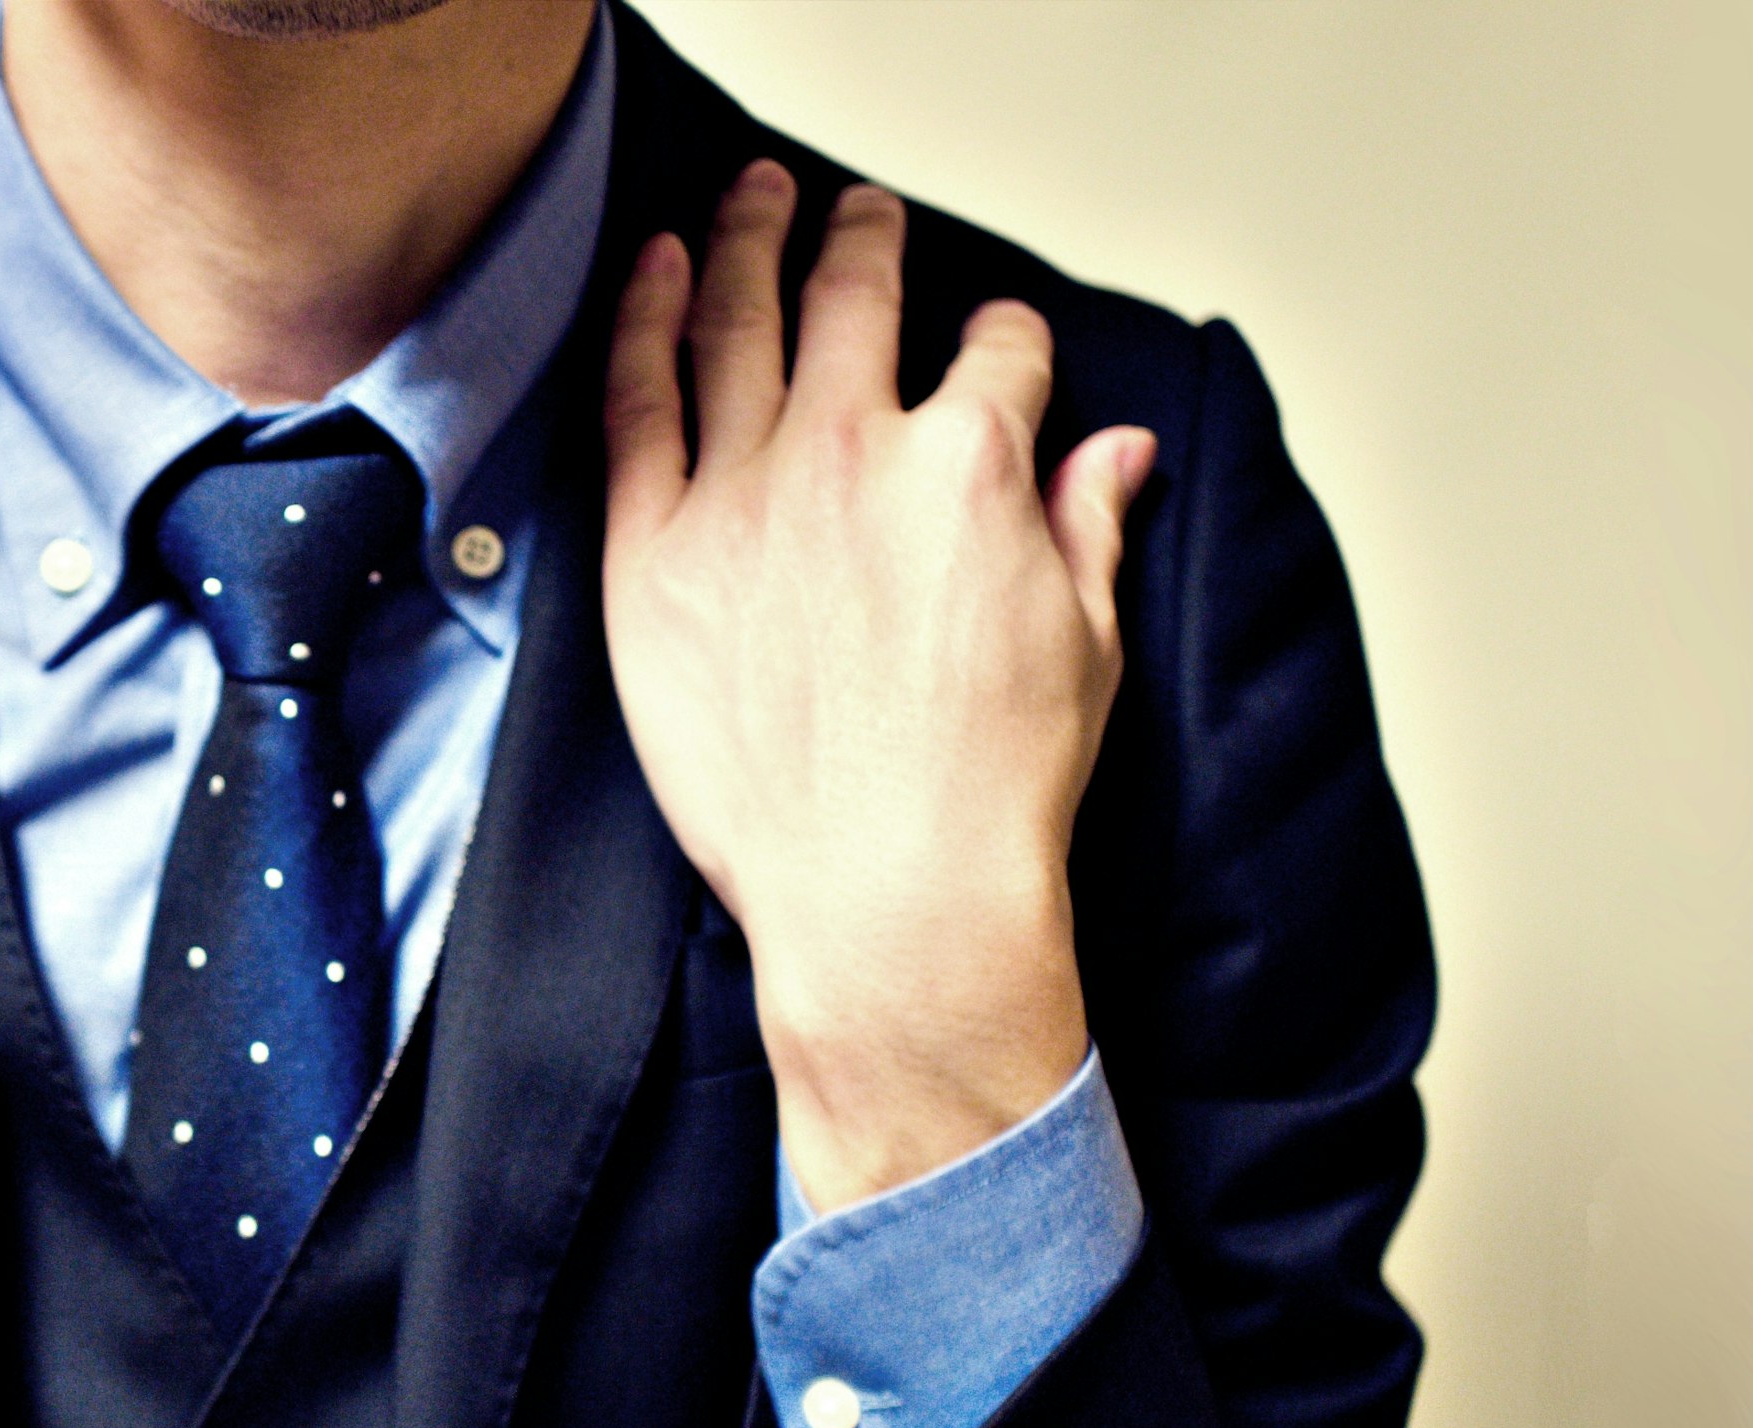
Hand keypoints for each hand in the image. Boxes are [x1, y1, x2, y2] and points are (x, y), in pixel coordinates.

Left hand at [603, 164, 1155, 1214]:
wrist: (889, 899)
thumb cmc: (990, 795)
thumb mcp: (1084, 644)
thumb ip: (1087, 527)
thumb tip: (1115, 457)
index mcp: (973, 463)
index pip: (999, 350)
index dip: (1006, 345)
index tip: (997, 350)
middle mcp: (855, 453)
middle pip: (859, 298)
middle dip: (865, 242)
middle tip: (858, 216)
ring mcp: (745, 497)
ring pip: (740, 321)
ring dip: (748, 243)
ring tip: (750, 202)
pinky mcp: (655, 556)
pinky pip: (637, 404)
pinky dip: (641, 322)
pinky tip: (650, 273)